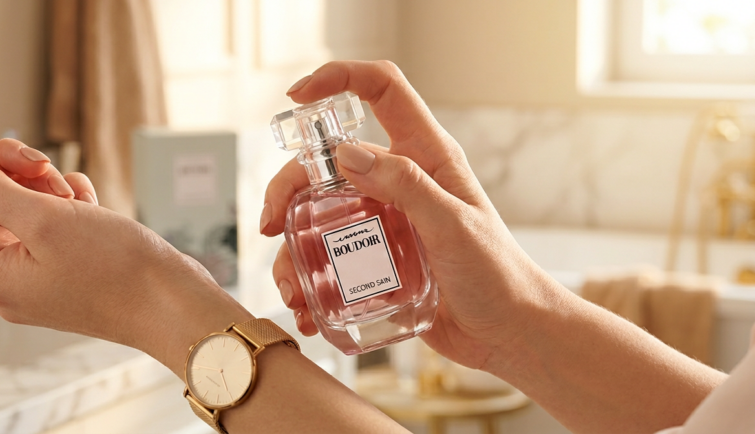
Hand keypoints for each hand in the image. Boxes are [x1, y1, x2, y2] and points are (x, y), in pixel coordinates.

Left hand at [0, 97, 251, 369]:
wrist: (173, 305)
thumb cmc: (116, 272)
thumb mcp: (46, 220)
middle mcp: (5, 276)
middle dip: (11, 169)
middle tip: (43, 162)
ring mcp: (35, 271)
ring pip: (18, 204)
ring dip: (45, 186)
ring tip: (76, 198)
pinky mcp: (65, 265)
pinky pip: (49, 219)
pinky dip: (67, 203)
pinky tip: (90, 206)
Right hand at [263, 61, 562, 369]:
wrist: (508, 332)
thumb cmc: (498, 275)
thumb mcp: (454, 224)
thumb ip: (406, 185)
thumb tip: (345, 153)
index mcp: (425, 156)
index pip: (382, 92)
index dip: (339, 78)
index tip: (297, 95)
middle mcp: (398, 182)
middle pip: (327, 162)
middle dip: (288, 188)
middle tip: (271, 224)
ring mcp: (384, 220)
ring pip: (319, 214)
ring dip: (293, 247)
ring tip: (293, 288)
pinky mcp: (376, 259)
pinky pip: (329, 258)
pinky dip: (309, 280)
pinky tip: (306, 308)